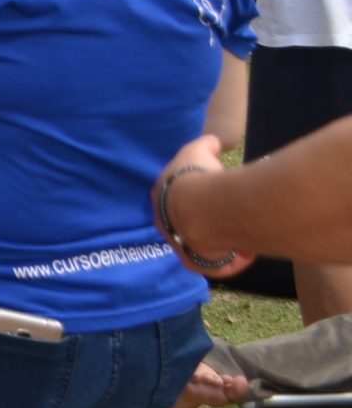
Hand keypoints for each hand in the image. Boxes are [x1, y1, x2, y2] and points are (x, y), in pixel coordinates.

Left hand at [154, 133, 251, 276]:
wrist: (202, 209)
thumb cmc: (197, 177)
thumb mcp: (198, 151)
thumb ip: (205, 145)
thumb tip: (213, 141)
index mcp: (160, 197)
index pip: (173, 199)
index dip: (192, 197)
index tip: (211, 196)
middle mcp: (165, 224)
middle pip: (186, 225)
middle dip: (207, 222)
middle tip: (228, 219)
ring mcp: (179, 245)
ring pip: (202, 247)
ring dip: (222, 243)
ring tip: (242, 237)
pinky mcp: (195, 263)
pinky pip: (216, 266)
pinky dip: (232, 261)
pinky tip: (248, 252)